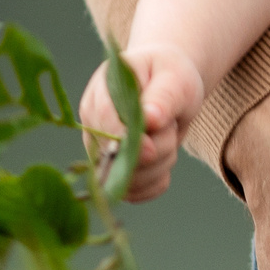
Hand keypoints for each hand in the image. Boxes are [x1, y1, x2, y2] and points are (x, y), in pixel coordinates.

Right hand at [81, 44, 199, 202]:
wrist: (170, 84)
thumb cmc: (170, 75)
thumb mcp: (175, 78)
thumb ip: (163, 98)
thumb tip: (150, 119)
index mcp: (101, 93)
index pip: (104, 121)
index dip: (125, 139)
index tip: (151, 148)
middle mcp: (94, 125)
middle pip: (116, 156)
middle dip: (156, 148)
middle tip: (170, 124)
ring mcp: (101, 151)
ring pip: (127, 180)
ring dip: (160, 165)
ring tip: (168, 136)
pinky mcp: (114, 171)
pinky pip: (134, 194)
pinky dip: (155, 182)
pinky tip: (166, 163)